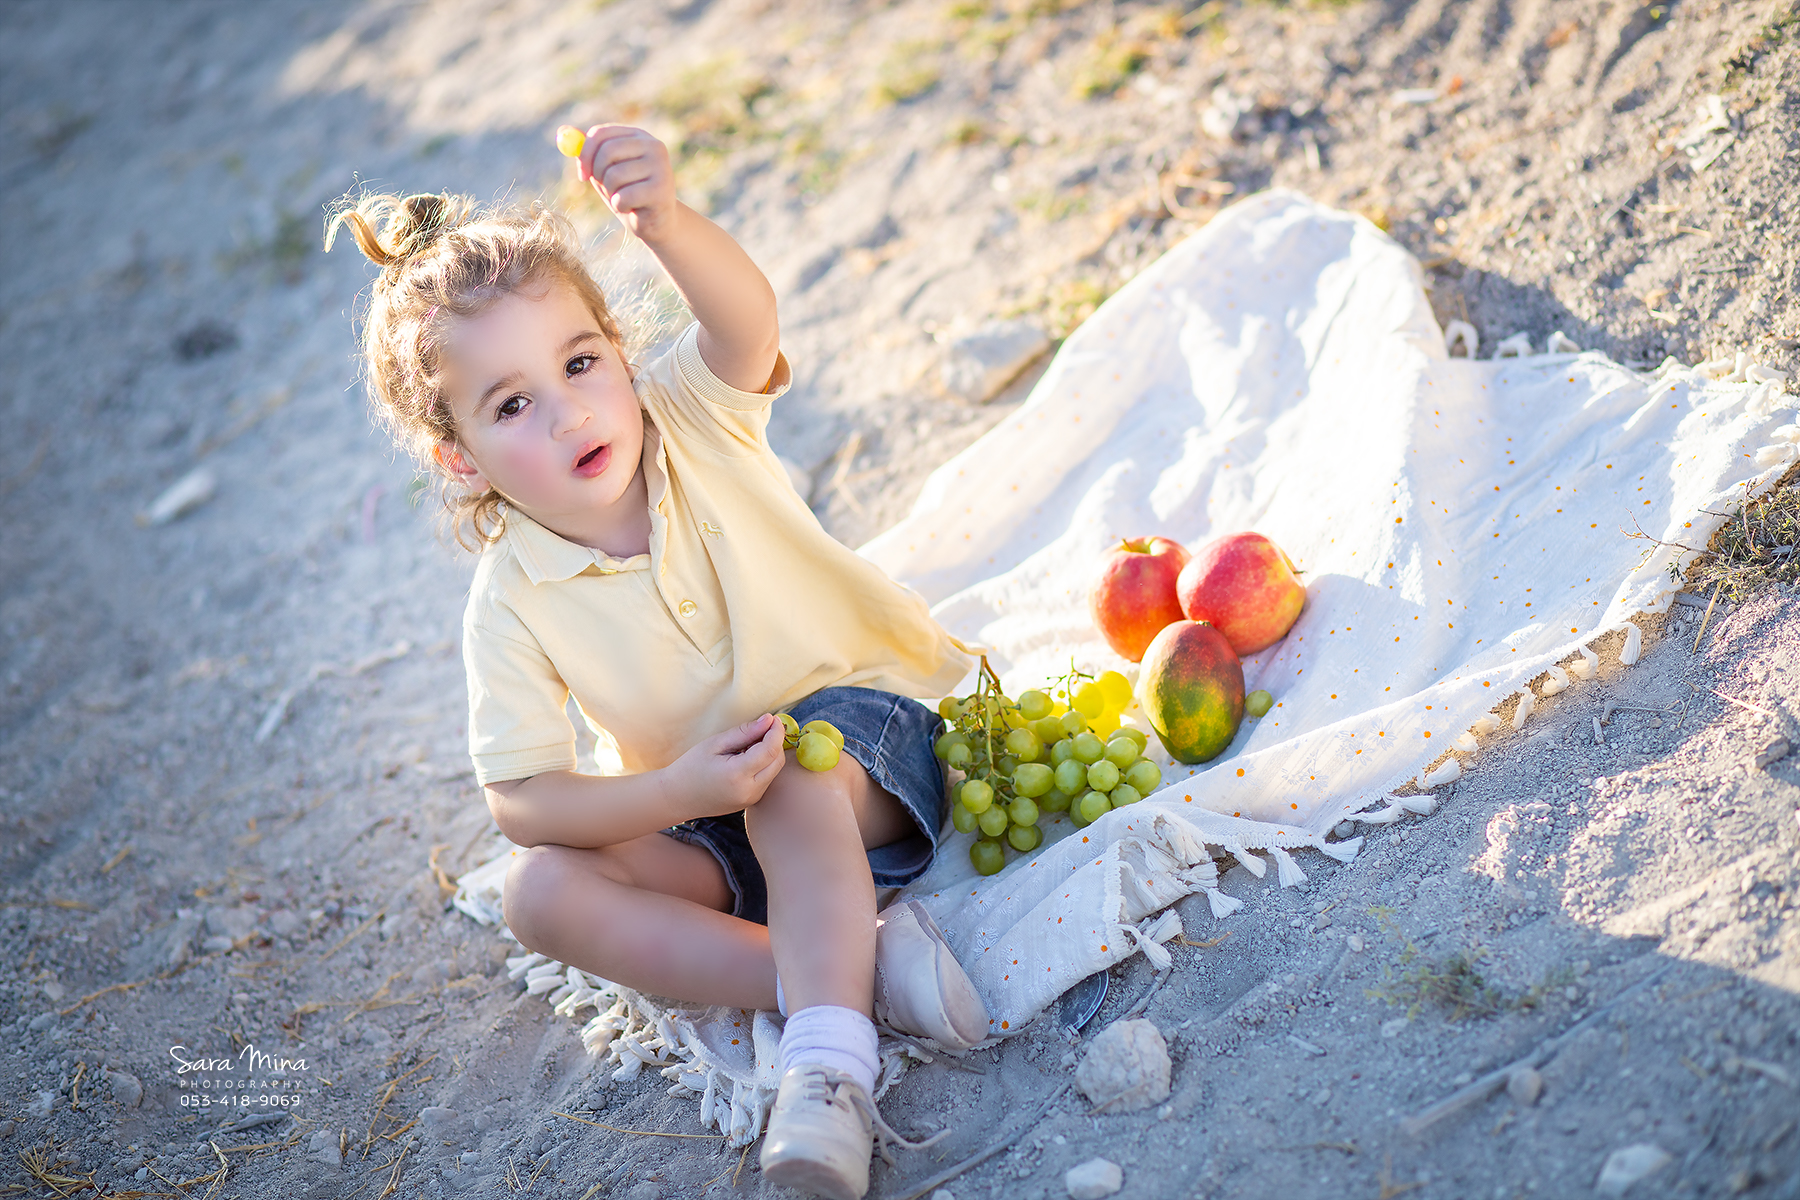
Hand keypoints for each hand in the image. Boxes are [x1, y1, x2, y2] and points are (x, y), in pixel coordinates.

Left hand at [577, 124, 679, 242]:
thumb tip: (563, 131)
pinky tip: (633, 209)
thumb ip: (588, 152)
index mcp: (639, 136)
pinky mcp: (662, 190)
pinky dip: (620, 206)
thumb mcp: (606, 171)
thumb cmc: (629, 194)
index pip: (602, 133)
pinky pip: (624, 196)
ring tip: (623, 199)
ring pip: (614, 176)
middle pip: (607, 151)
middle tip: (604, 189)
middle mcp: (654, 146)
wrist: (657, 223)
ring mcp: (661, 167)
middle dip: (598, 174)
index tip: (582, 174)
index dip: (585, 153)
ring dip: (611, 193)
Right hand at [668, 714, 784, 818]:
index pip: (770, 750)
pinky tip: (748, 756)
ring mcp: (751, 799)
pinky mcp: (751, 801)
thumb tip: (768, 720)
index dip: (776, 731)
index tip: (774, 718)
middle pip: (777, 761)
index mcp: (737, 774)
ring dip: (771, 753)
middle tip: (763, 727)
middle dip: (776, 741)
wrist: (677, 798)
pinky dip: (764, 765)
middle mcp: (749, 791)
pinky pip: (767, 779)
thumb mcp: (715, 744)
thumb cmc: (691, 767)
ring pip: (774, 770)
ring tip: (750, 742)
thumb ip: (744, 732)